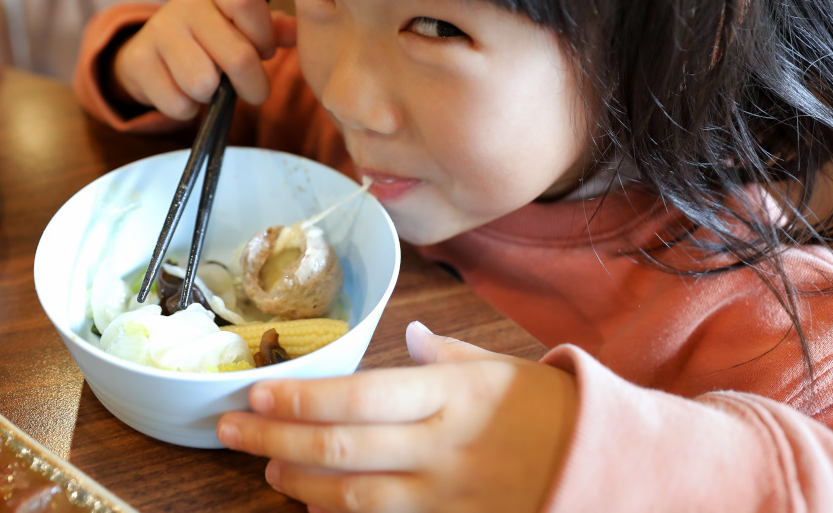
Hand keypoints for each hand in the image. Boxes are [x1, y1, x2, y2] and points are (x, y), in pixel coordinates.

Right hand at [111, 0, 296, 118]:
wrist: (150, 51)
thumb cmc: (209, 39)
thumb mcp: (240, 26)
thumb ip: (272, 28)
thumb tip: (296, 33)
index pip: (247, 0)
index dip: (264, 35)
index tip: (266, 52)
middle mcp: (186, 3)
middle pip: (236, 55)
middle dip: (253, 85)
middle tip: (253, 91)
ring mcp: (159, 30)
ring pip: (203, 83)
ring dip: (212, 96)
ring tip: (210, 86)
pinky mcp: (139, 61)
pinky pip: (178, 102)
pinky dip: (187, 108)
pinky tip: (184, 93)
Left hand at [217, 322, 577, 512]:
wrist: (601, 468)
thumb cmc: (545, 408)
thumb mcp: (497, 367)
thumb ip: (446, 356)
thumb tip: (414, 336)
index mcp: (447, 394)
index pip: (358, 398)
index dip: (300, 400)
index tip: (257, 393)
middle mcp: (439, 446)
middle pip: (340, 450)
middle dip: (274, 440)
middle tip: (231, 429)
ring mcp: (443, 495)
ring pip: (352, 497)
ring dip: (299, 483)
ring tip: (265, 467)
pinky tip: (313, 503)